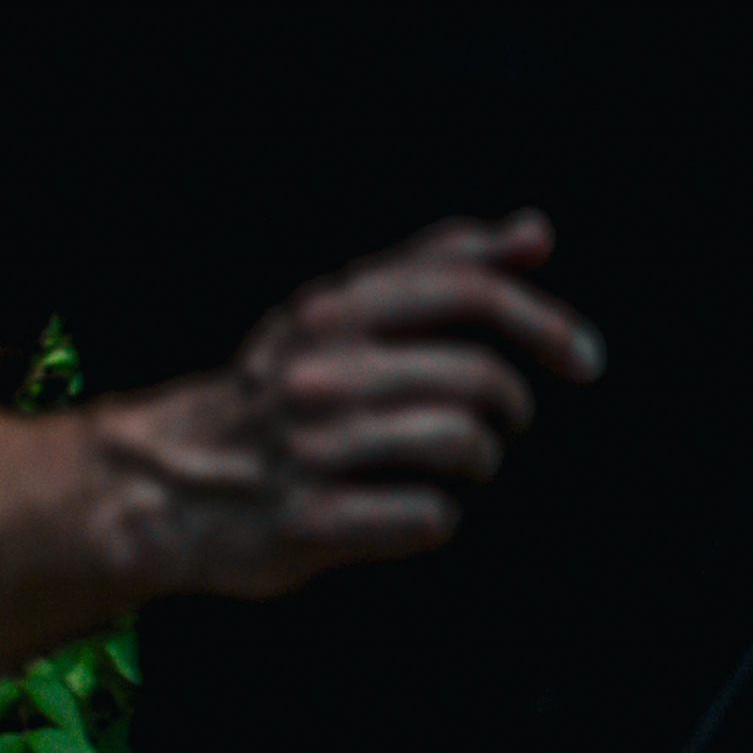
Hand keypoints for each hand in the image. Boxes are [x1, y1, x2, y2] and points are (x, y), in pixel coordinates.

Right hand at [92, 211, 598, 601]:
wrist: (168, 481)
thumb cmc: (278, 389)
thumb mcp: (342, 309)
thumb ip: (439, 265)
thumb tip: (535, 231)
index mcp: (335, 307)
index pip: (469, 290)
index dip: (544, 320)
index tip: (584, 358)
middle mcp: (322, 369)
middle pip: (477, 374)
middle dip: (513, 404)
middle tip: (507, 421)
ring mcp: (313, 447)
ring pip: (460, 444)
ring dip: (481, 459)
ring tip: (464, 463)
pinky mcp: (309, 520)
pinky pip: (426, 517)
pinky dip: (438, 517)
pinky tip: (418, 510)